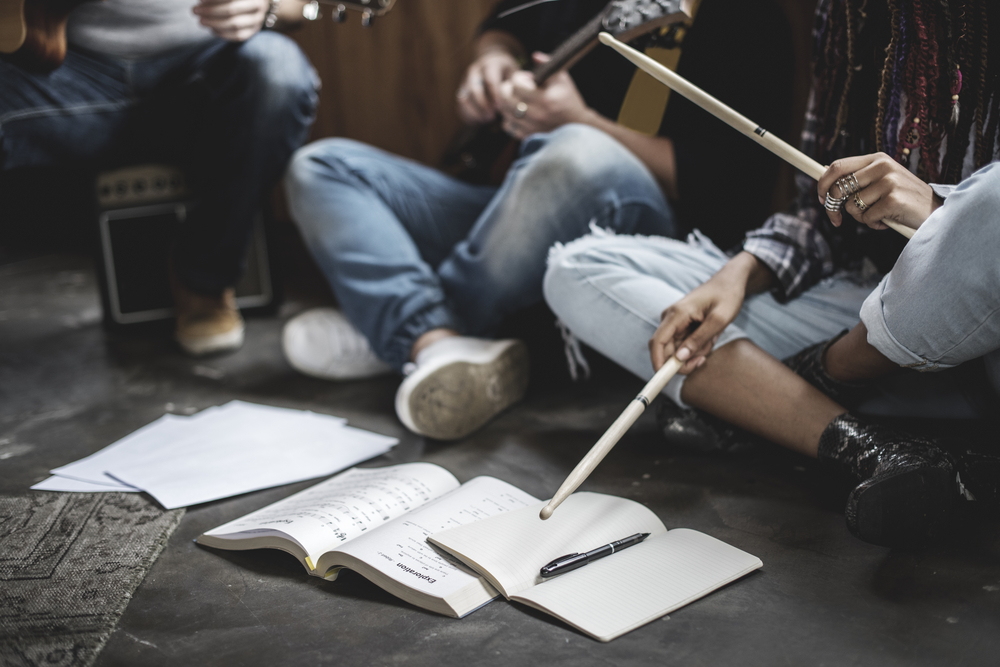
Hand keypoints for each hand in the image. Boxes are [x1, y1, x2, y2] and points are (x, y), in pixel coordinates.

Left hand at [193, 0, 268, 41]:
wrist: (252, 3)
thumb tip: (201, 1)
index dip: (213, 0)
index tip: (200, 1)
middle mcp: (257, 5)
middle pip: (231, 10)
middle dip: (210, 11)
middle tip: (194, 11)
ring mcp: (257, 19)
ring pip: (235, 24)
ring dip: (214, 23)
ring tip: (200, 21)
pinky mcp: (254, 30)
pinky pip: (238, 35)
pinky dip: (223, 33)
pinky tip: (212, 29)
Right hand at [456, 49, 520, 124]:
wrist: (491, 62)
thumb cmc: (507, 71)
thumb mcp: (514, 71)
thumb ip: (520, 78)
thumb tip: (529, 82)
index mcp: (490, 65)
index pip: (491, 80)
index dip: (495, 95)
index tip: (502, 107)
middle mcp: (475, 71)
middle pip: (474, 89)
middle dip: (483, 105)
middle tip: (492, 116)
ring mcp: (466, 81)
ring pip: (464, 97)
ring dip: (474, 111)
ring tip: (486, 120)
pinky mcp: (462, 91)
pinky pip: (460, 105)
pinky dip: (468, 115)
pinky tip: (479, 122)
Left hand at [497, 53, 590, 138]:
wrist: (577, 126)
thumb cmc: (568, 99)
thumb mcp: (562, 79)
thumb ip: (548, 65)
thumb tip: (534, 56)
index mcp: (545, 99)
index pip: (516, 85)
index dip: (517, 78)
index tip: (525, 78)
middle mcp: (536, 115)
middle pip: (505, 99)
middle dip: (507, 89)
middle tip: (514, 87)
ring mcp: (531, 128)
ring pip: (504, 113)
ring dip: (506, 103)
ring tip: (515, 98)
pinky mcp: (528, 136)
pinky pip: (508, 126)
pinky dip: (509, 118)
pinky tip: (517, 113)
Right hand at [648, 252, 764, 373]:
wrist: (730, 281)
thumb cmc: (727, 296)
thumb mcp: (719, 319)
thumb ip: (699, 339)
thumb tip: (680, 357)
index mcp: (677, 314)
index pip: (657, 342)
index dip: (657, 362)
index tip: (663, 378)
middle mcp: (670, 318)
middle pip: (666, 350)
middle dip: (683, 360)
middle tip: (703, 359)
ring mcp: (674, 321)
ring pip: (676, 349)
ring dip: (693, 352)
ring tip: (711, 339)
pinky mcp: (679, 325)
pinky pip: (683, 344)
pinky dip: (696, 346)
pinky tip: (708, 336)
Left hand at [817, 152, 942, 231]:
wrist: (935, 210)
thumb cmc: (903, 198)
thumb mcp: (881, 181)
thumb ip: (859, 180)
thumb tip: (826, 186)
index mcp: (877, 159)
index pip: (837, 166)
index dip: (822, 184)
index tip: (820, 198)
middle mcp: (882, 166)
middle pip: (838, 187)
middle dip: (832, 207)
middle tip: (836, 219)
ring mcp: (889, 182)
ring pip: (851, 206)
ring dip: (860, 217)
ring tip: (878, 215)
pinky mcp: (893, 199)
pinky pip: (866, 218)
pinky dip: (873, 224)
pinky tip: (888, 220)